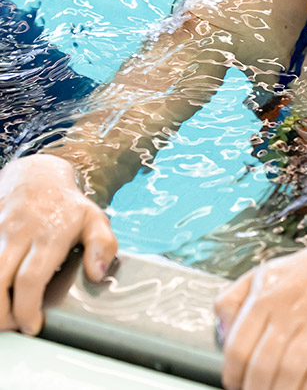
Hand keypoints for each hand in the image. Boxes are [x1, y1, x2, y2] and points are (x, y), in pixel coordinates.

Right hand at [0, 154, 117, 334]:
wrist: (37, 176)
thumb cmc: (69, 205)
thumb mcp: (96, 220)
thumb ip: (102, 246)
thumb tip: (97, 273)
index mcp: (49, 236)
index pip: (31, 278)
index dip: (27, 307)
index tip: (32, 325)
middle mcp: (19, 234)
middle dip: (1, 312)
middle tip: (13, 325)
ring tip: (4, 314)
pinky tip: (0, 290)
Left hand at [214, 230, 306, 389]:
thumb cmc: (304, 271)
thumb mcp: (262, 274)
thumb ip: (233, 299)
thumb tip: (222, 334)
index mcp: (264, 297)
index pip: (238, 347)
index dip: (233, 375)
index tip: (235, 386)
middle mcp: (288, 309)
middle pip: (262, 365)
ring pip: (290, 371)